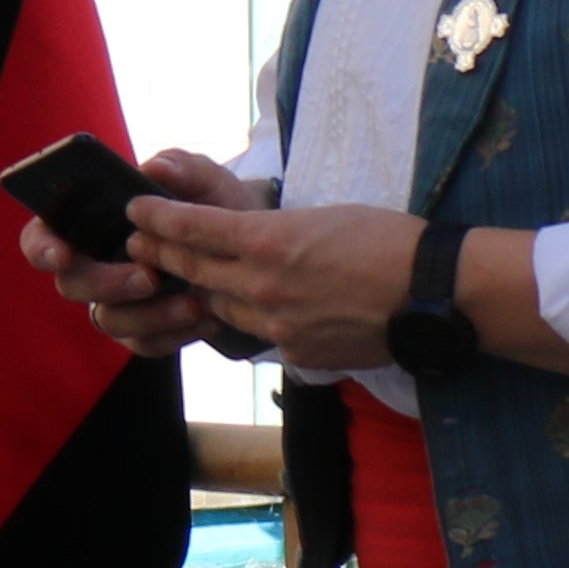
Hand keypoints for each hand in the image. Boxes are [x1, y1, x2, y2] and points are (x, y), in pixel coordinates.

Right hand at [24, 147, 259, 361]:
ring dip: (150, 315)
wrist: (250, 249)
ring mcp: (117, 302)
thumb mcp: (205, 180)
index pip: (43, 236)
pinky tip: (207, 318)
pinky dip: (175, 334)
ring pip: (110, 320)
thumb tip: (156, 169)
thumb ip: (181, 168)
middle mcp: (95, 265)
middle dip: (107, 283)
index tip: (63, 255)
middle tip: (149, 277)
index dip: (42, 247)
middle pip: (71, 284)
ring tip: (194, 302)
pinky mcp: (144, 332)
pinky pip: (145, 344)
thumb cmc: (211, 206)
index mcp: (91, 222)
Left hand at [125, 190, 427, 372]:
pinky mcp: (296, 354)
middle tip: (140, 244)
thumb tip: (249, 243)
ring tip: (190, 278)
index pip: (192, 229)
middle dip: (162, 256)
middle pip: (193, 270)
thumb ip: (274, 233)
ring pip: (220, 307)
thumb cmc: (387, 240)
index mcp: (267, 240)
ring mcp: (276, 325)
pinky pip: (258, 334)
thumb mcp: (321, 218)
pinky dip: (252, 319)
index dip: (157, 220)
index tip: (135, 213)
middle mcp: (261, 285)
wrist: (433, 293)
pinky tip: (257, 309)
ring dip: (204, 291)